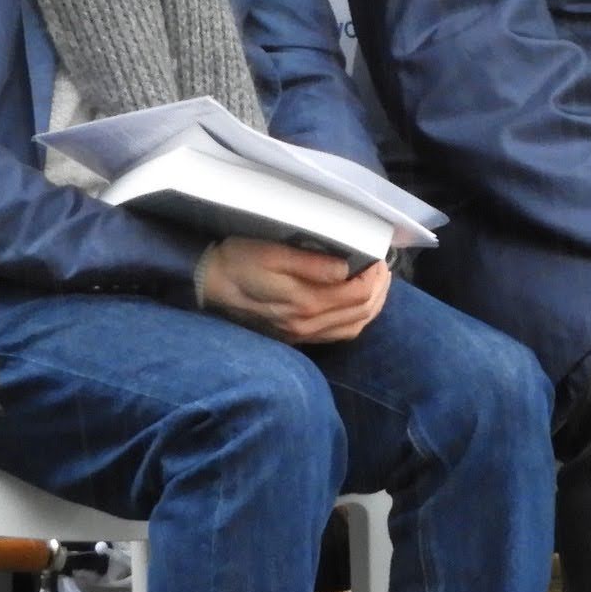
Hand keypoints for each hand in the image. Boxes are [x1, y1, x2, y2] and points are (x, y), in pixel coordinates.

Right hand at [199, 238, 390, 343]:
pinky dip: (355, 320)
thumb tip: (346, 269)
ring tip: (377, 285)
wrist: (207, 284)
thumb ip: (312, 264)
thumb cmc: (240, 261)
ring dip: (372, 306)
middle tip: (383, 268)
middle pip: (361, 313)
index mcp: (304, 303)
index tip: (378, 258)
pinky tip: (357, 305)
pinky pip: (336, 335)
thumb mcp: (274, 254)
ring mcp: (300, 334)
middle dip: (379, 290)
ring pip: (353, 328)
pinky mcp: (294, 336)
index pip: (357, 295)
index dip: (375, 277)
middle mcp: (306, 325)